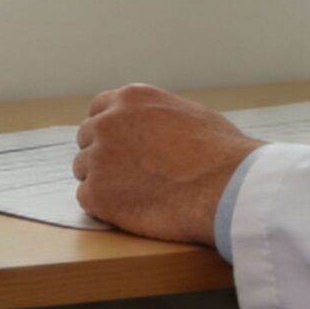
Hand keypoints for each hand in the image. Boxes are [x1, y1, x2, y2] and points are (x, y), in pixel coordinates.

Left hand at [72, 83, 262, 244]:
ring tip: (134, 194)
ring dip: (103, 181)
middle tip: (126, 174)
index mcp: (130, 98)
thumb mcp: (188, 113)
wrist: (225, 187)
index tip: (118, 145)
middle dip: (103, 154)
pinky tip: (130, 209)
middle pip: (87, 139)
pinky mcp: (96, 193)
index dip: (108, 130)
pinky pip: (87, 198)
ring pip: (84, 169)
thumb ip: (157, 115)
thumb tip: (151, 126)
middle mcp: (107, 122)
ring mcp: (98, 158)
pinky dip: (104, 206)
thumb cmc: (219, 152)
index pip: (99, 109)